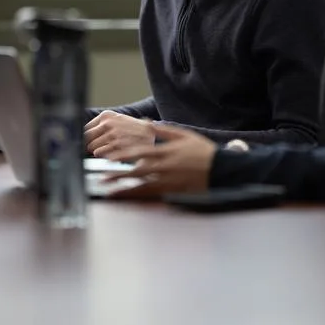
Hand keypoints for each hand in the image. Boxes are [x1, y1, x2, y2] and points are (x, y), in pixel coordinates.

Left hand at [84, 110, 154, 156]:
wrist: (152, 136)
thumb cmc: (134, 130)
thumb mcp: (118, 121)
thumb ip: (101, 126)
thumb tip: (82, 136)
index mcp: (106, 115)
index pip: (84, 128)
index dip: (85, 137)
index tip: (87, 142)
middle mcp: (107, 123)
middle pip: (86, 139)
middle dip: (90, 145)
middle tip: (100, 147)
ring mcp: (112, 135)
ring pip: (92, 148)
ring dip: (98, 151)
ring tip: (110, 150)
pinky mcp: (116, 147)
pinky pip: (100, 154)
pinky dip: (105, 156)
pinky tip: (114, 154)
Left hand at [98, 123, 217, 198]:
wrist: (220, 169)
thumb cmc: (203, 151)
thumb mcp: (185, 135)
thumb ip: (166, 131)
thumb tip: (149, 124)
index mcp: (167, 151)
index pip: (140, 153)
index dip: (123, 155)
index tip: (109, 157)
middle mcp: (165, 167)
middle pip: (137, 170)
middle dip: (119, 174)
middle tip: (103, 176)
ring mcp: (169, 181)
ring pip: (143, 185)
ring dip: (126, 188)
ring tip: (111, 191)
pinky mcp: (174, 192)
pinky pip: (154, 196)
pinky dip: (140, 198)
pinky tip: (130, 200)